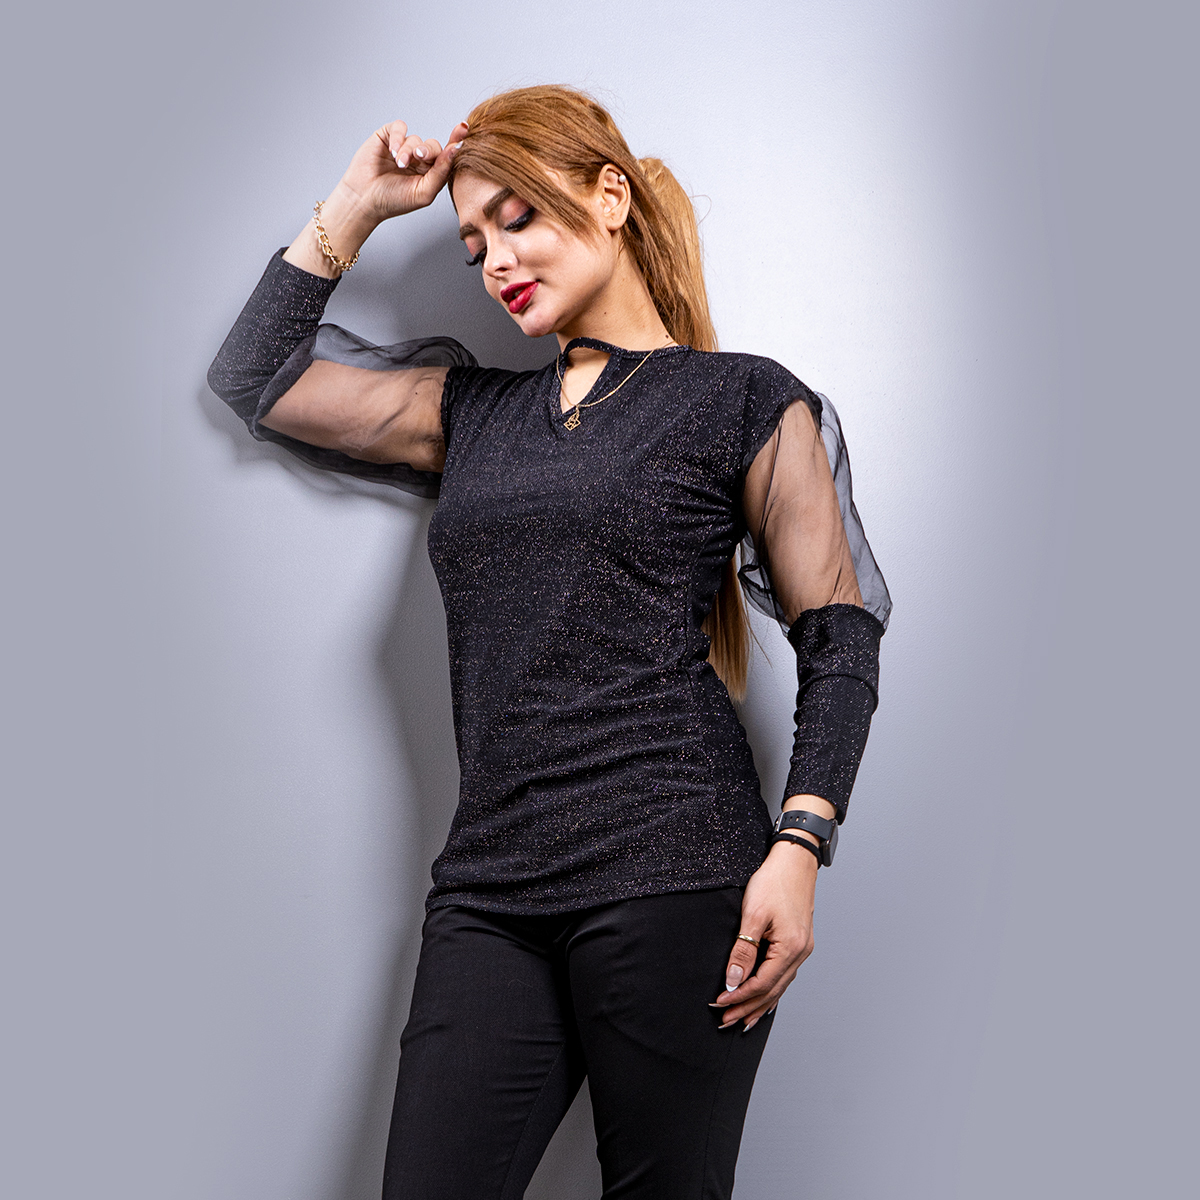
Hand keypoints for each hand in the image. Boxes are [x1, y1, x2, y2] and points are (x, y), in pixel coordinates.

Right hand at [339, 118, 469, 222]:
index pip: (447, 155)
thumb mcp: (424, 192)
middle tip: (419, 158)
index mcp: (431, 172)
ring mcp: (404, 146)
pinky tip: (393, 152)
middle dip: (427, 151)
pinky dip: (399, 138)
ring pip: (416, 139)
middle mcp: (419, 159)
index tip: (464, 128)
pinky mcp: (388, 136)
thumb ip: (442, 172)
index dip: (456, 140)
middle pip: (433, 145)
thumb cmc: (394, 200)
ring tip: (399, 164)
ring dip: (408, 151)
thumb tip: (456, 148)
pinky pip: (400, 128)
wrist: (365, 199)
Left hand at [710, 838, 818, 1031]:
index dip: (739, 998)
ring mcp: (803, 949)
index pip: (762, 984)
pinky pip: (785, 975)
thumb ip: (743, 950)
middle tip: (726, 1022)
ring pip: (780, 986)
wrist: (795, 860)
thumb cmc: (774, 881)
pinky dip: (772, 990)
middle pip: (772, 991)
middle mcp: (801, 953)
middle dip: (748, 1008)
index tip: (719, 1005)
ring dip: (760, 1003)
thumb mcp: (753, 914)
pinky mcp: (800, 942)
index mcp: (790, 948)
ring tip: (742, 1019)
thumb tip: (733, 981)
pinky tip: (764, 998)